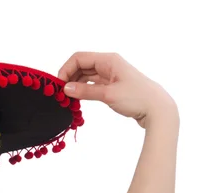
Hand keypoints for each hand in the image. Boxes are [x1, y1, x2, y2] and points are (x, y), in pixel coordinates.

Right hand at [58, 52, 177, 128]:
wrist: (158, 109)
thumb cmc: (137, 98)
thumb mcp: (108, 94)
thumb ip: (85, 91)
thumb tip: (66, 89)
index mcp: (108, 60)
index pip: (79, 58)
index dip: (66, 69)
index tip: (59, 86)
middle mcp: (109, 64)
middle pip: (81, 65)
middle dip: (69, 78)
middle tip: (61, 94)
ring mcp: (111, 74)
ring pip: (86, 75)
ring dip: (76, 85)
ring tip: (69, 99)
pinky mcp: (113, 85)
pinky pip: (93, 84)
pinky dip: (84, 90)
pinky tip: (79, 99)